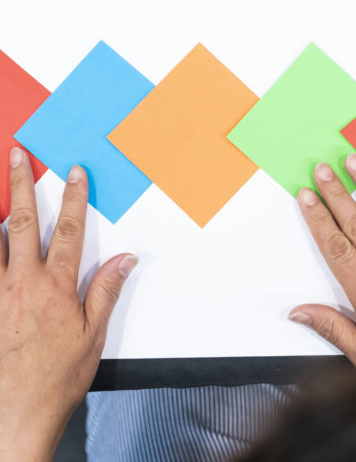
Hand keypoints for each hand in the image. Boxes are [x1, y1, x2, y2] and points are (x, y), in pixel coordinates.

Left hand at [0, 148, 137, 461]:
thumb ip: (106, 290)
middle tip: (17, 156)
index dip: (73, 198)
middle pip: (20, 223)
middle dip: (21, 185)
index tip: (74, 172)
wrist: (16, 414)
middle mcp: (20, 284)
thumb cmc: (57, 375)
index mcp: (55, 287)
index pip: (67, 230)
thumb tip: (125, 259)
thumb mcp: (93, 334)